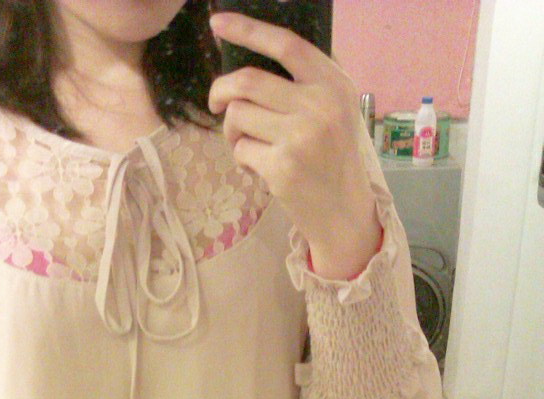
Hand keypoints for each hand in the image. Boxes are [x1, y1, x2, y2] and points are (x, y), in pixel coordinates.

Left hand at [208, 11, 381, 279]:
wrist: (345, 212)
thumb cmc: (334, 158)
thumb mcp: (337, 110)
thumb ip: (307, 83)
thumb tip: (254, 55)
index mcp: (334, 85)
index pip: (286, 45)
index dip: (248, 29)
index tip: (217, 23)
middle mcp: (319, 106)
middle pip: (247, 81)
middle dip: (220, 91)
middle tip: (215, 103)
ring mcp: (300, 137)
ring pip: (238, 115)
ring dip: (232, 130)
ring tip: (248, 144)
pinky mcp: (281, 167)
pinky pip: (240, 150)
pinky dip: (241, 159)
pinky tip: (259, 169)